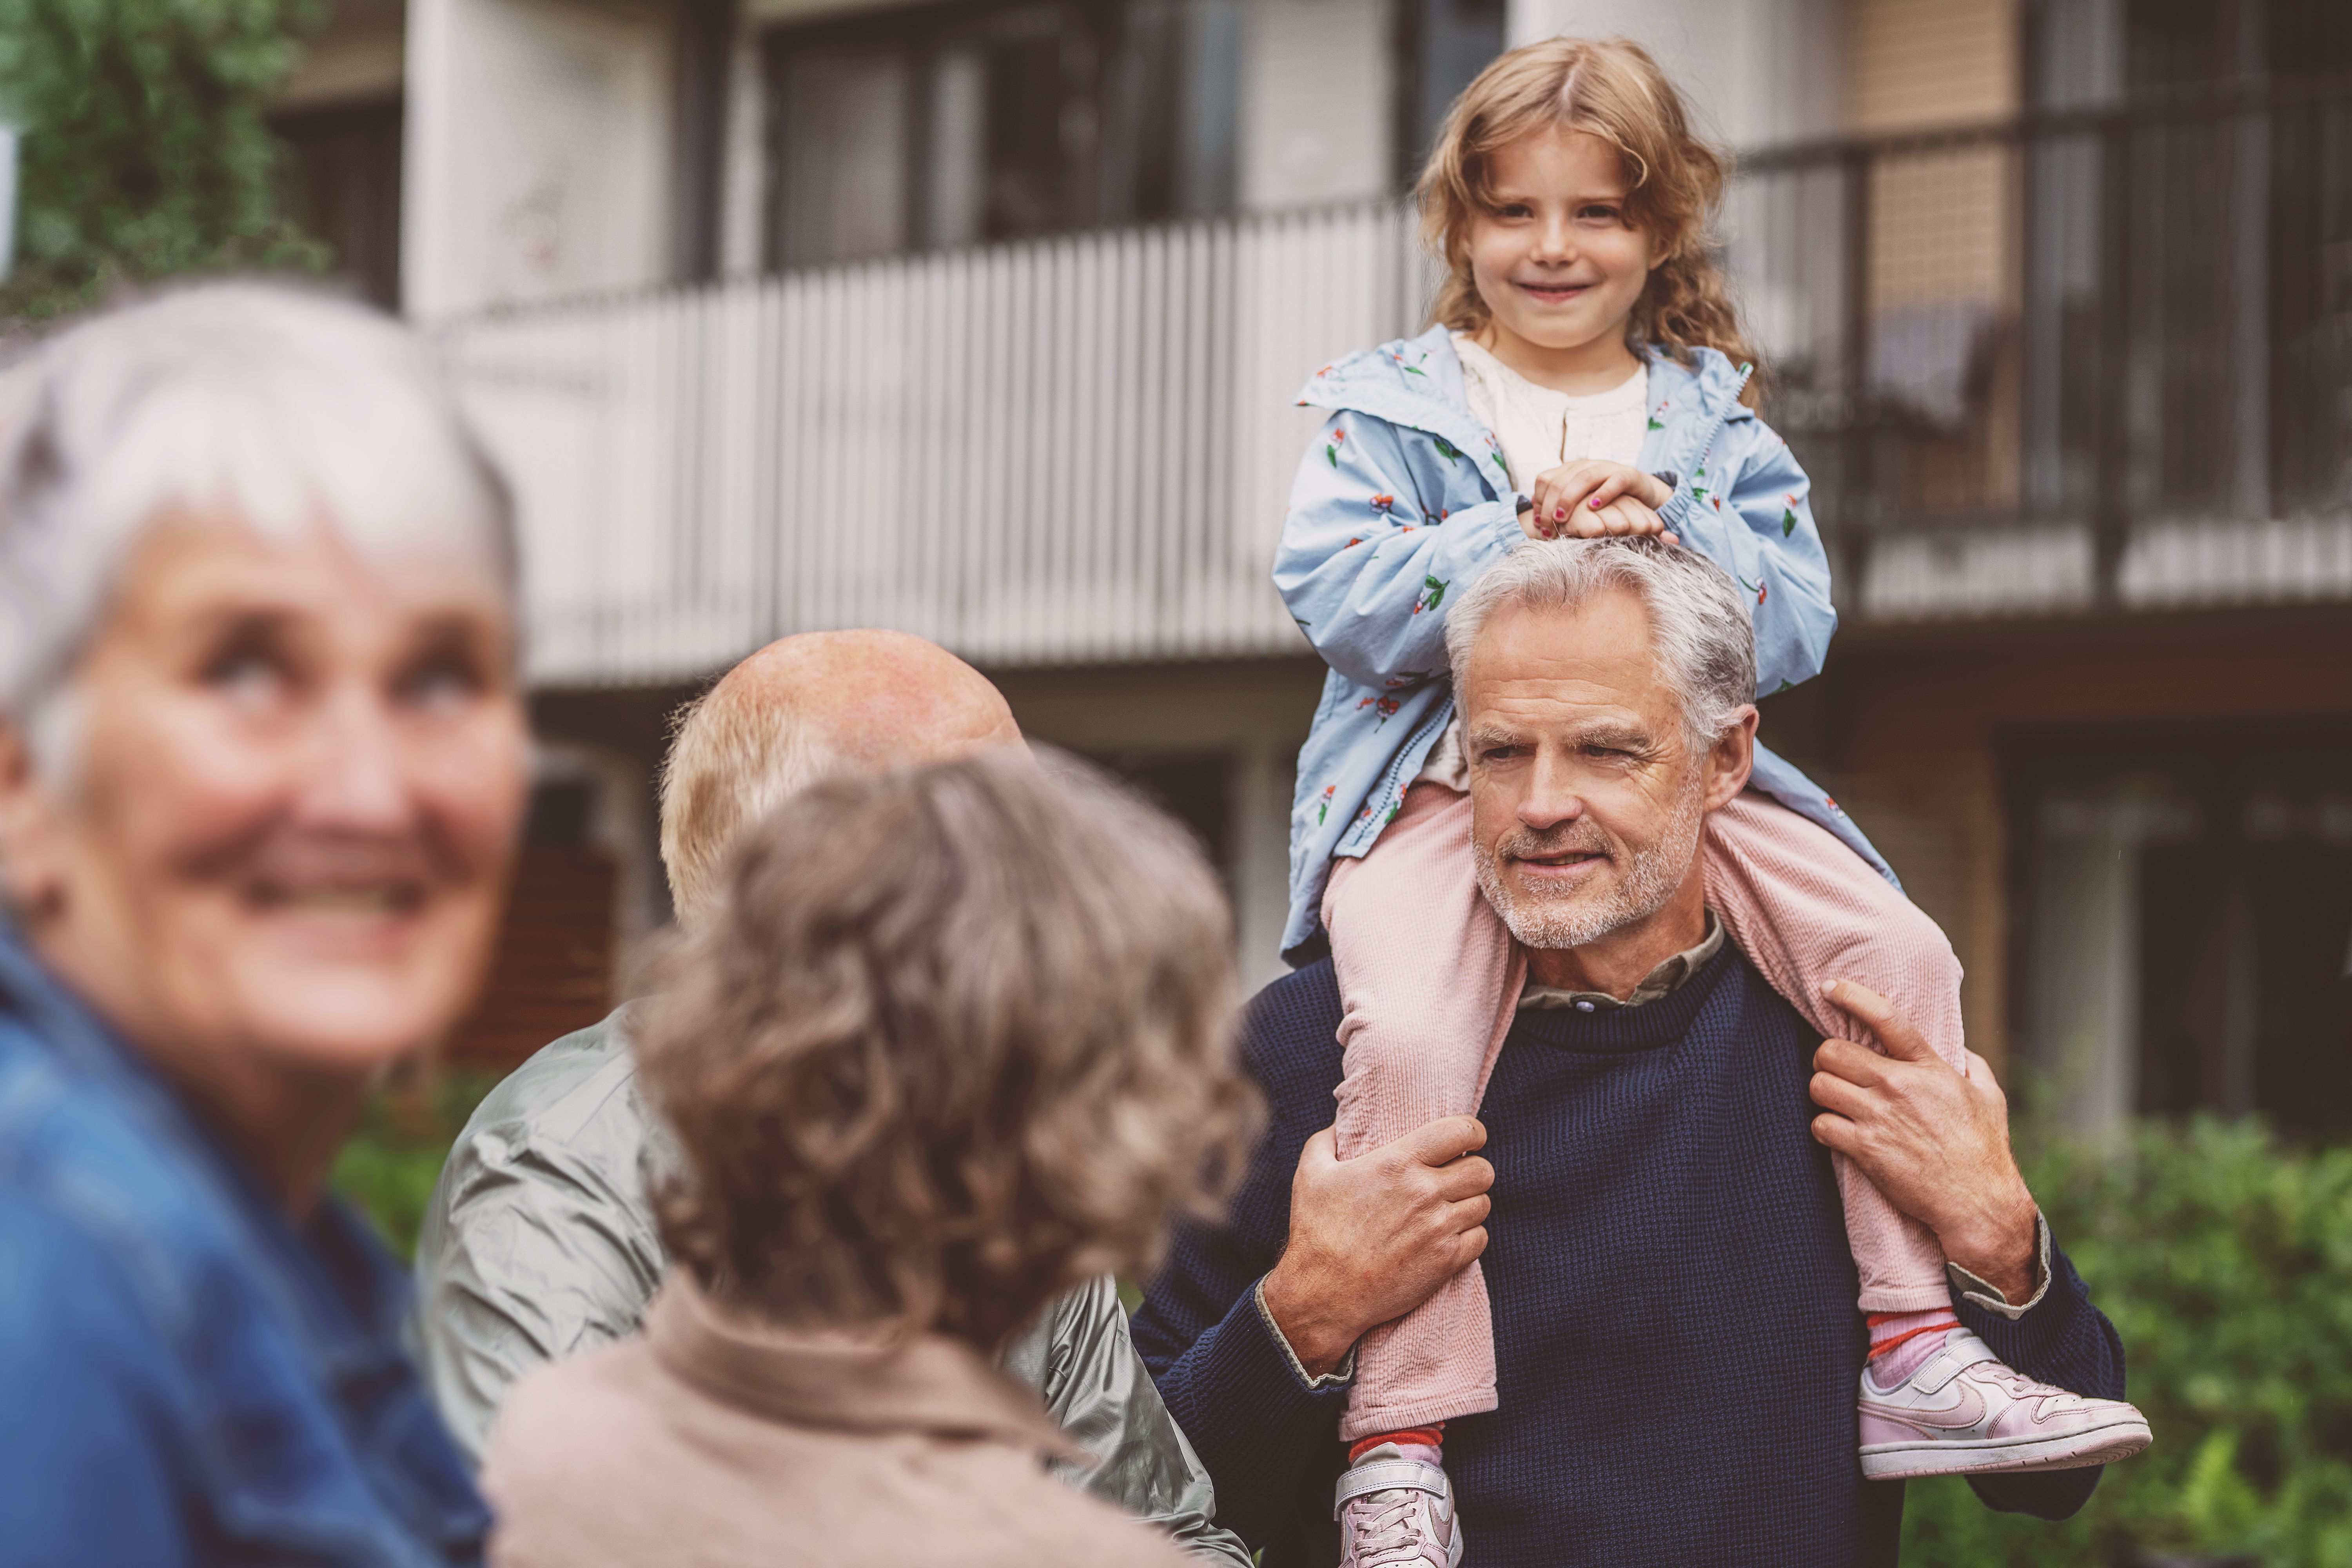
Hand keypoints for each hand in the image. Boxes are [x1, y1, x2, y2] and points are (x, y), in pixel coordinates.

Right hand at [1259, 1117, 1493, 1376]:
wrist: (1323, 1292)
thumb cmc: (1315, 1230)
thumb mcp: (1311, 1173)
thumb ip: (1327, 1139)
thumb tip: (1339, 1123)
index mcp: (1398, 1162)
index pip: (1462, 1132)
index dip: (1472, 1132)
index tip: (1468, 1139)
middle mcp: (1425, 1191)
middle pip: (1483, 1169)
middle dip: (1473, 1170)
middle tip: (1457, 1178)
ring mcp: (1439, 1228)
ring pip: (1483, 1203)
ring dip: (1470, 1204)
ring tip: (1450, 1209)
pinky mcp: (1446, 1261)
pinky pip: (1480, 1238)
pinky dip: (1470, 1235)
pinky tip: (1449, 1236)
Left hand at [1524, 461, 1674, 540]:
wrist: (1639, 491)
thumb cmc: (1603, 501)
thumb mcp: (1578, 503)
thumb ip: (1558, 507)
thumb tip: (1535, 518)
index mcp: (1570, 469)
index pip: (1545, 480)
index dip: (1538, 502)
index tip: (1538, 524)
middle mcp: (1585, 465)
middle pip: (1559, 480)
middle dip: (1549, 506)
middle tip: (1547, 528)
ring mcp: (1606, 468)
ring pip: (1583, 478)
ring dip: (1569, 499)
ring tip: (1561, 518)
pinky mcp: (1627, 474)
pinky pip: (1614, 481)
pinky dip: (1604, 493)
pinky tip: (1594, 507)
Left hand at [1809, 981, 2039, 1302]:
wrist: (1977, 1203)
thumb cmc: (1985, 1150)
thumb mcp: (1989, 1096)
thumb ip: (1971, 1064)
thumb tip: (1957, 1047)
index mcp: (1928, 1067)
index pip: (1885, 1017)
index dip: (1851, 996)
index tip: (1830, 987)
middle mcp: (1899, 1085)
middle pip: (1830, 1051)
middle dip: (1827, 1059)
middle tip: (1838, 1071)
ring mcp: (1878, 1117)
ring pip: (1819, 1086)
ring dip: (1823, 1094)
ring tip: (1838, 1103)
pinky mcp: (1864, 1148)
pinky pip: (1820, 1125)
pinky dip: (1824, 1129)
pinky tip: (1838, 1133)